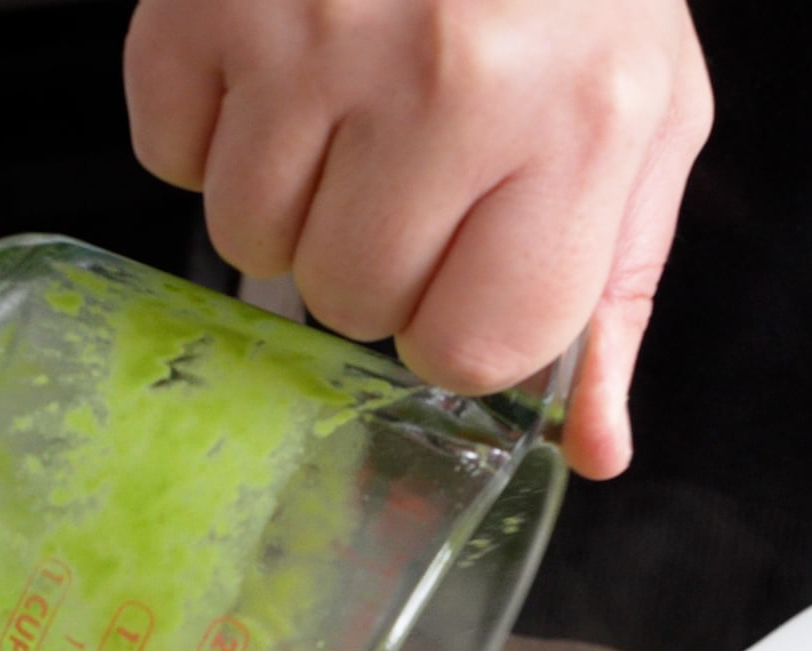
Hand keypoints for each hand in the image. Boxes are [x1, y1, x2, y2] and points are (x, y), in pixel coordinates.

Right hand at [124, 0, 712, 478]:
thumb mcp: (641, 126)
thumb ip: (614, 295)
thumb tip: (593, 448)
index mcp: (578, 129)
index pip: (471, 353)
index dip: (454, 332)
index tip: (462, 277)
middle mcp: (452, 83)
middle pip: (352, 306)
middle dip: (370, 266)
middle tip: (403, 171)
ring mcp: (320, 34)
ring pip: (250, 244)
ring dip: (287, 206)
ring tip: (341, 114)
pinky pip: (170, 155)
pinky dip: (207, 134)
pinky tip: (274, 75)